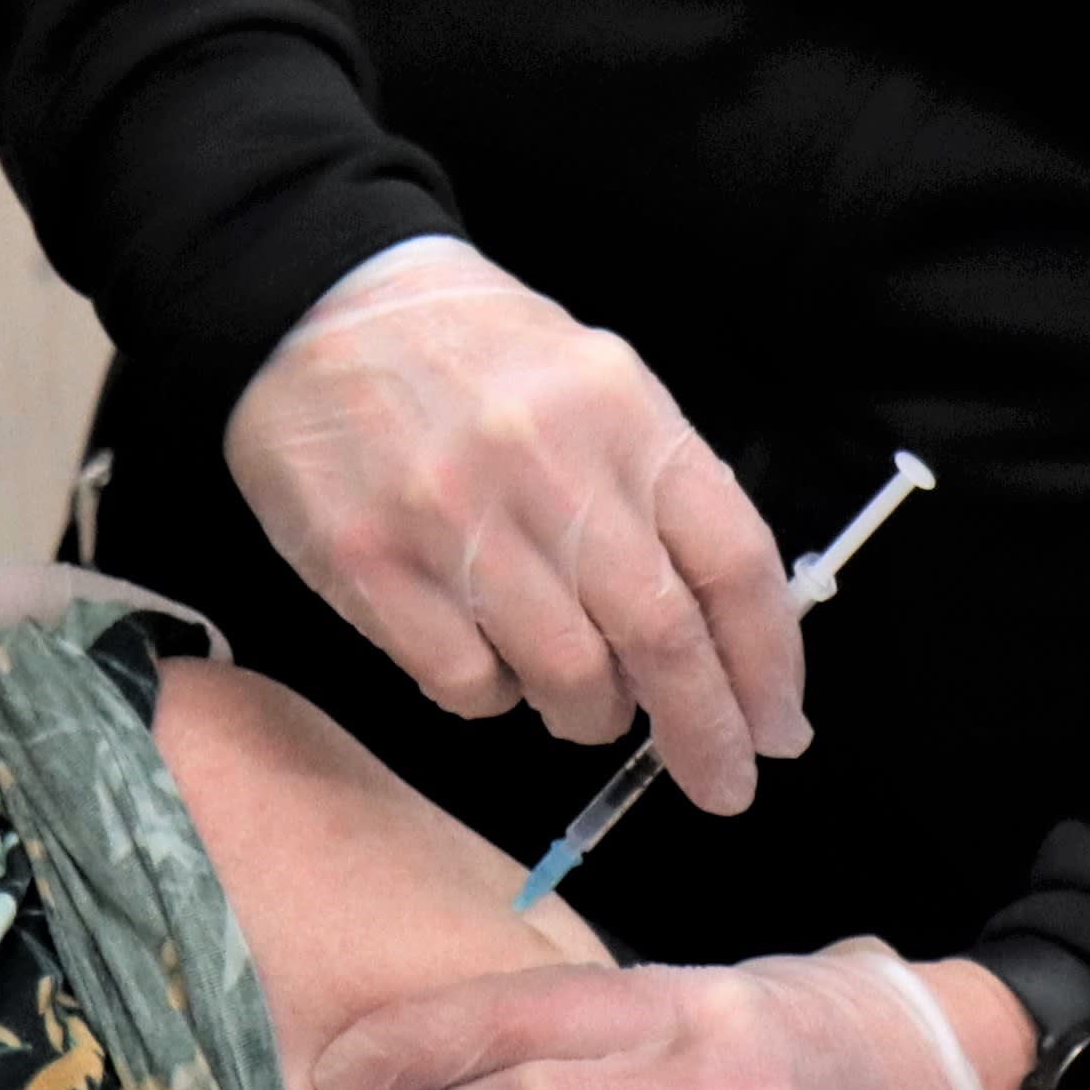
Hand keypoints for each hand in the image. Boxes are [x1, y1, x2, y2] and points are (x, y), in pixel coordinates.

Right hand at [225, 241, 806, 805]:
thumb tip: (724, 633)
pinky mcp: (371, 564)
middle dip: (705, 732)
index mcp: (624, 414)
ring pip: (569, 677)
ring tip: (585, 702)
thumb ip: (658, 491)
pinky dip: (497, 698)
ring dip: (593, 716)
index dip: (768, 661)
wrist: (312, 305)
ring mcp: (455, 519)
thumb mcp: (595, 383)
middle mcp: (549, 466)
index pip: (733, 561)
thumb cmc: (474, 356)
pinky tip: (492, 663)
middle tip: (722, 784)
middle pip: (663, 638)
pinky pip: (467, 683)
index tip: (777, 727)